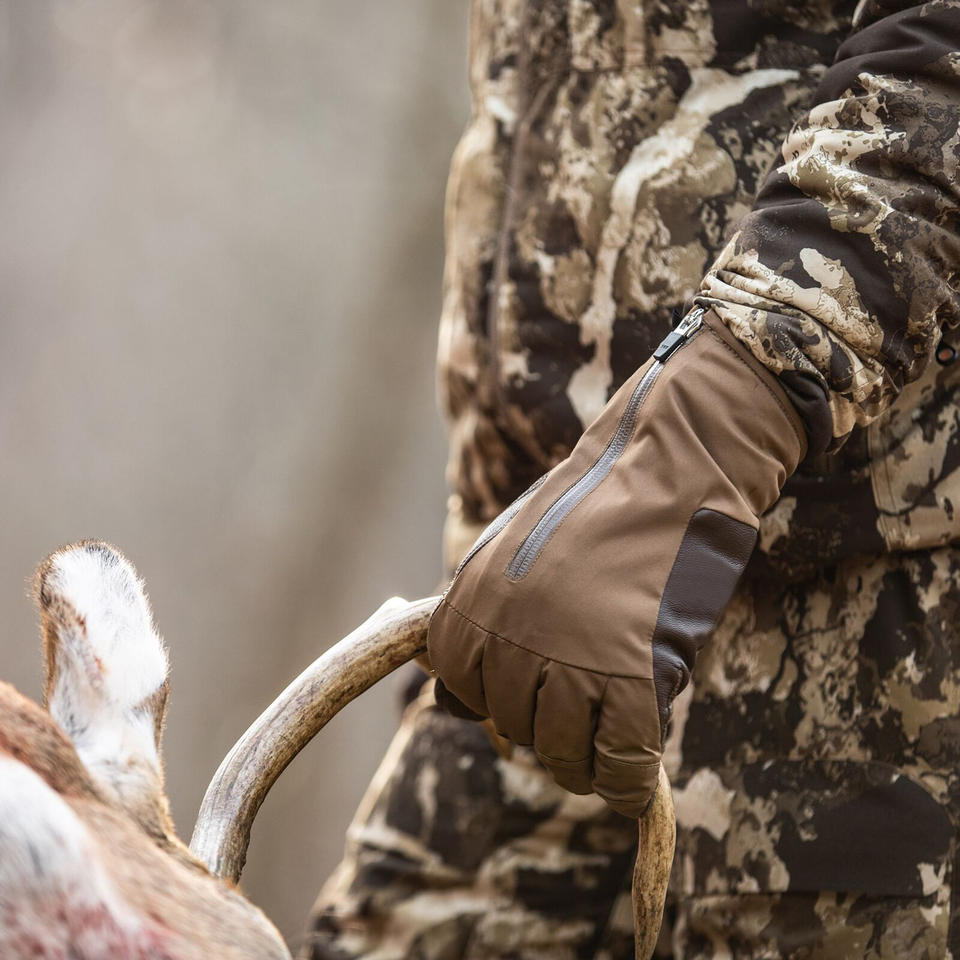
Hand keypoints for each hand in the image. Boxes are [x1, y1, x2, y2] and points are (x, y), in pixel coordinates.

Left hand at [427, 309, 804, 815]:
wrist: (670, 465)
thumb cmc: (597, 503)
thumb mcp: (513, 549)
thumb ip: (481, 619)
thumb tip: (448, 706)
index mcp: (474, 598)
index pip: (460, 685)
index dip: (495, 700)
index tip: (530, 698)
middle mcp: (510, 632)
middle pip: (512, 724)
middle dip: (544, 731)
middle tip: (582, 722)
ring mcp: (569, 657)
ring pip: (560, 753)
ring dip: (582, 763)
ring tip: (606, 748)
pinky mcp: (631, 677)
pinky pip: (617, 762)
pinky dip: (625, 780)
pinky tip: (637, 773)